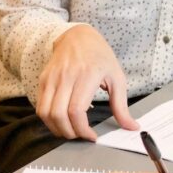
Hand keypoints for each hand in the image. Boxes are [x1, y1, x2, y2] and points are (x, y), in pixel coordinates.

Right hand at [36, 25, 138, 140]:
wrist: (78, 36)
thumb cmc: (99, 56)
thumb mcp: (117, 78)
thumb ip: (122, 106)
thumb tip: (131, 127)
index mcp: (87, 75)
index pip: (76, 110)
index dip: (82, 129)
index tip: (92, 136)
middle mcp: (66, 76)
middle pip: (59, 115)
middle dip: (69, 133)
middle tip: (80, 136)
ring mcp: (52, 78)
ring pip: (45, 113)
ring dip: (56, 128)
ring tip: (70, 131)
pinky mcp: (43, 80)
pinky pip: (40, 106)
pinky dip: (49, 119)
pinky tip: (61, 121)